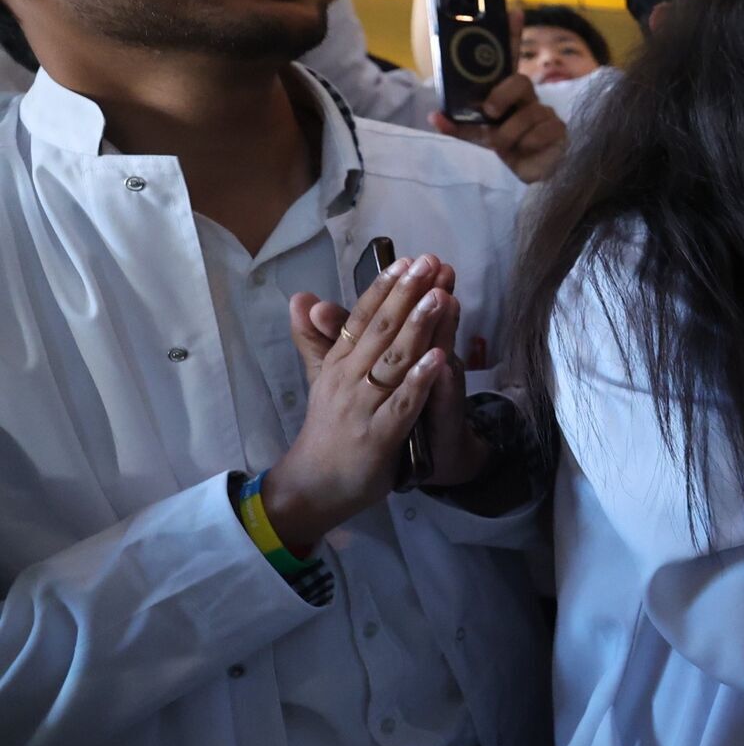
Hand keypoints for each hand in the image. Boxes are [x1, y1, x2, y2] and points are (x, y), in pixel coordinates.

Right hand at [264, 255, 456, 550]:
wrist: (313, 486)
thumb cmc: (328, 429)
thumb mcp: (322, 379)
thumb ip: (318, 338)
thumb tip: (302, 296)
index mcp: (338, 365)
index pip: (360, 319)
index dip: (383, 288)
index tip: (406, 259)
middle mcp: (348, 380)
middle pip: (380, 331)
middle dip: (406, 294)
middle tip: (430, 262)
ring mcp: (363, 408)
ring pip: (393, 361)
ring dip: (418, 327)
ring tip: (440, 296)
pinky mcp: (378, 436)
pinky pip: (402, 404)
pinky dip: (420, 380)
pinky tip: (439, 358)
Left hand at [430, 66, 568, 184]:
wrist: (529, 169)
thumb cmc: (506, 145)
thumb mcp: (481, 136)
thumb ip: (460, 127)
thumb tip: (434, 116)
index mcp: (513, 96)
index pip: (512, 78)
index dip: (500, 89)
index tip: (486, 109)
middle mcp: (531, 100)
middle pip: (523, 83)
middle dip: (503, 98)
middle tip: (491, 116)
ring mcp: (547, 114)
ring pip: (530, 114)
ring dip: (512, 132)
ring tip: (506, 147)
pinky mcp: (559, 130)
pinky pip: (547, 130)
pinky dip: (532, 141)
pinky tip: (525, 149)